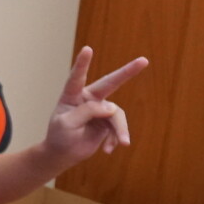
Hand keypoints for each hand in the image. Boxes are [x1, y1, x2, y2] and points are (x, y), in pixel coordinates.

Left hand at [43, 47, 147, 163]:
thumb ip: (87, 112)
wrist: (63, 154)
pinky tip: (107, 149)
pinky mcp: (108, 121)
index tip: (87, 49)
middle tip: (144, 61)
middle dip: (127, 72)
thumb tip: (111, 108)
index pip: (77, 78)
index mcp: (72, 96)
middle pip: (110, 83)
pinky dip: (116, 138)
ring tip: (123, 143)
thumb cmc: (59, 136)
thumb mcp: (67, 124)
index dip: (82, 64)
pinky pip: (118, 127)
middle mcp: (88, 99)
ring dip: (120, 130)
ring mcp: (100, 109)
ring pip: (116, 115)